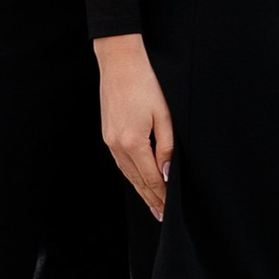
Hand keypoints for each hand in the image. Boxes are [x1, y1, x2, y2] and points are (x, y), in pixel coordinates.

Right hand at [96, 36, 173, 214]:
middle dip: (151, 199)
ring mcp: (109, 140)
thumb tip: (166, 173)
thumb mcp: (163, 114)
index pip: (151, 178)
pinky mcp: (107, 134)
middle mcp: (117, 145)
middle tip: (163, 216)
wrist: (119, 61)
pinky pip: (121, 163)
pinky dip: (131, 176)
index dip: (162, 195)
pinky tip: (138, 181)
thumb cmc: (145, 83)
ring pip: (127, 174)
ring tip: (153, 205)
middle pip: (137, 181)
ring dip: (140, 191)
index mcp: (133, 142)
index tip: (171, 209)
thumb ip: (166, 146)